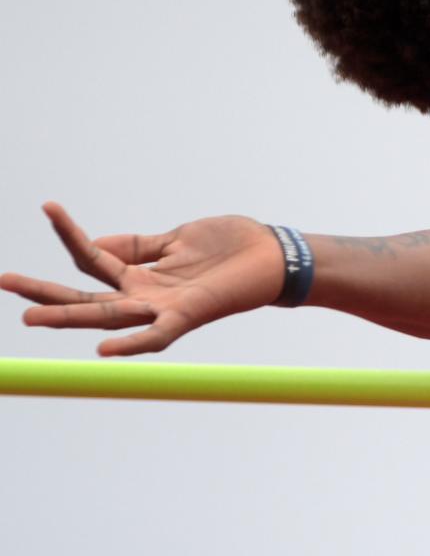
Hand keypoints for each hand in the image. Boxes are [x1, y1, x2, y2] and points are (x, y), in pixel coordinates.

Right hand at [1, 203, 284, 355]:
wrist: (275, 254)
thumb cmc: (231, 247)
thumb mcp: (177, 239)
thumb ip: (137, 246)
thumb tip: (94, 243)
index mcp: (140, 275)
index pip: (91, 259)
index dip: (70, 235)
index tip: (47, 207)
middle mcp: (146, 296)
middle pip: (85, 296)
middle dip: (43, 292)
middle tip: (3, 282)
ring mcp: (165, 308)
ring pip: (108, 316)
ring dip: (70, 318)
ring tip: (30, 316)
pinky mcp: (190, 314)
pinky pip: (157, 335)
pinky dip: (131, 343)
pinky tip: (103, 348)